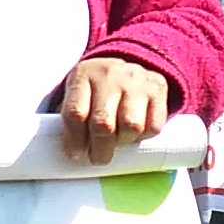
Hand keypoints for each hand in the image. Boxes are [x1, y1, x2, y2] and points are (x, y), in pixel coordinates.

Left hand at [58, 56, 174, 163]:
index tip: (76, 155)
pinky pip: (154, 126)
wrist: (126, 65)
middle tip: (97, 158)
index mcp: (83, 74)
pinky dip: (144, 136)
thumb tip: (65, 154)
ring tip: (117, 141)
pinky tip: (134, 132)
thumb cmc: (94, 90)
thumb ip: (70, 119)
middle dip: (99, 150)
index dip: (74, 141)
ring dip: (123, 142)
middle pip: (103, 124)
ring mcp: (136, 79)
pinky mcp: (158, 87)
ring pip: (131, 126)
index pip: (75, 114)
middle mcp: (110, 74)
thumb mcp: (77, 94)